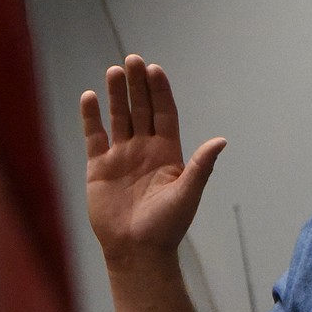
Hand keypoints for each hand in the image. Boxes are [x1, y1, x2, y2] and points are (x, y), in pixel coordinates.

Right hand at [81, 55, 224, 265]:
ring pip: (118, 117)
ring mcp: (121, 157)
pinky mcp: (99, 168)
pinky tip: (89, 96)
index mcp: (168, 153)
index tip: (154, 70)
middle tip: (132, 60)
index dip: (160, 92)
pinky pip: (94, 136)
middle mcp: (144, 149)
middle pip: (141, 109)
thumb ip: (201, 165)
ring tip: (114, 71)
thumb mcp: (187, 193)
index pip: (164, 113)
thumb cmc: (166, 226)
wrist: (137, 251)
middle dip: (137, 85)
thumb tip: (222, 140)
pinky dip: (91, 117)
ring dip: (115, 95)